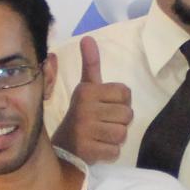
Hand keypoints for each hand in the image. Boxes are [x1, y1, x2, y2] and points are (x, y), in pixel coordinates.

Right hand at [54, 34, 133, 162]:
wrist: (62, 147)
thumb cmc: (80, 115)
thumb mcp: (85, 88)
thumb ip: (90, 64)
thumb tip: (87, 37)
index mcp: (87, 91)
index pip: (125, 93)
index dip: (121, 102)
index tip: (106, 107)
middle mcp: (85, 108)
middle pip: (127, 114)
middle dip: (119, 121)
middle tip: (103, 123)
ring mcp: (85, 131)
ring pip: (122, 133)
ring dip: (115, 138)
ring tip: (101, 136)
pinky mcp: (88, 150)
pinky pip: (115, 151)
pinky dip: (110, 152)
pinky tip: (98, 147)